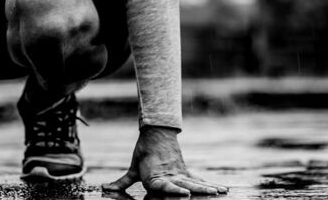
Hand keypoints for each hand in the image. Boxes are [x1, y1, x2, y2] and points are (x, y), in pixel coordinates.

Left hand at [103, 125, 227, 195]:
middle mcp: (169, 176)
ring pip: (194, 182)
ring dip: (206, 187)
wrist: (156, 133)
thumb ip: (121, 182)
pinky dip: (209, 184)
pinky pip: (198, 179)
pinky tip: (222, 190)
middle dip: (197, 191)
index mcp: (155, 177)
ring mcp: (179, 173)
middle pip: (185, 185)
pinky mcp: (185, 171)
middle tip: (209, 194)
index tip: (185, 193)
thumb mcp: (132, 169)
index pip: (164, 186)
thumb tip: (105, 188)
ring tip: (218, 192)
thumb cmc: (143, 153)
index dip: (174, 190)